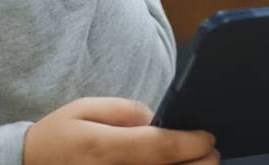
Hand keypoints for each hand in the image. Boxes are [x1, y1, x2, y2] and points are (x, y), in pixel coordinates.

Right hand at [23, 97, 217, 164]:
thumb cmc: (58, 139)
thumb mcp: (83, 109)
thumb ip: (123, 110)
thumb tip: (156, 118)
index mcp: (107, 148)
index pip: (163, 148)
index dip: (193, 143)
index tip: (208, 136)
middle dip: (202, 163)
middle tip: (211, 152)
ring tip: (197, 164)